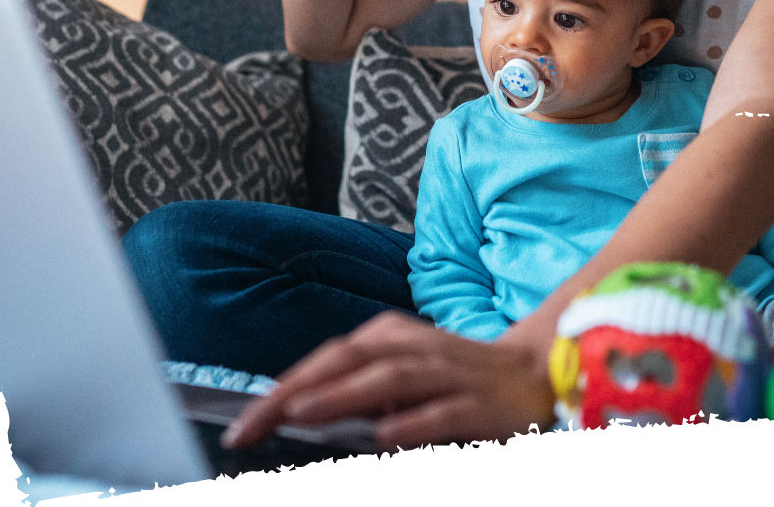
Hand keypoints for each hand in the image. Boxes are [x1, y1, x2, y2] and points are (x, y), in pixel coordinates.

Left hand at [221, 310, 556, 452]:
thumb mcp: (401, 375)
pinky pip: (440, 413)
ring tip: (299, 415)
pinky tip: (383, 437)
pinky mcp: (477, 404)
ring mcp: (445, 372)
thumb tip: (298, 413)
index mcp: (388, 337)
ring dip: (341, 396)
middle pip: (345, 361)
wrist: (533, 374)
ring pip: (386, 379)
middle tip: (249, 423)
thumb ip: (357, 390)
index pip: (325, 359)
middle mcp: (411, 346)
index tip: (240, 420)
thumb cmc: (453, 378)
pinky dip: (410, 422)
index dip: (281, 386)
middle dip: (294, 391)